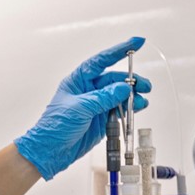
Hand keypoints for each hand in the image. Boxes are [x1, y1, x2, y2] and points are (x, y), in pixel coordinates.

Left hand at [14, 37, 151, 179]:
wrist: (49, 152)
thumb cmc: (55, 127)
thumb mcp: (80, 108)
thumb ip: (103, 97)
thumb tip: (123, 88)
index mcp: (78, 81)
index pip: (101, 61)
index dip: (119, 50)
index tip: (137, 42)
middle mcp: (88, 90)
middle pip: (114, 79)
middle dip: (131, 81)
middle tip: (145, 86)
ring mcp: (96, 105)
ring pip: (119, 95)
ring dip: (132, 97)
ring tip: (141, 102)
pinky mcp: (102, 120)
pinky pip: (119, 111)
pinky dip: (130, 109)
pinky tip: (137, 109)